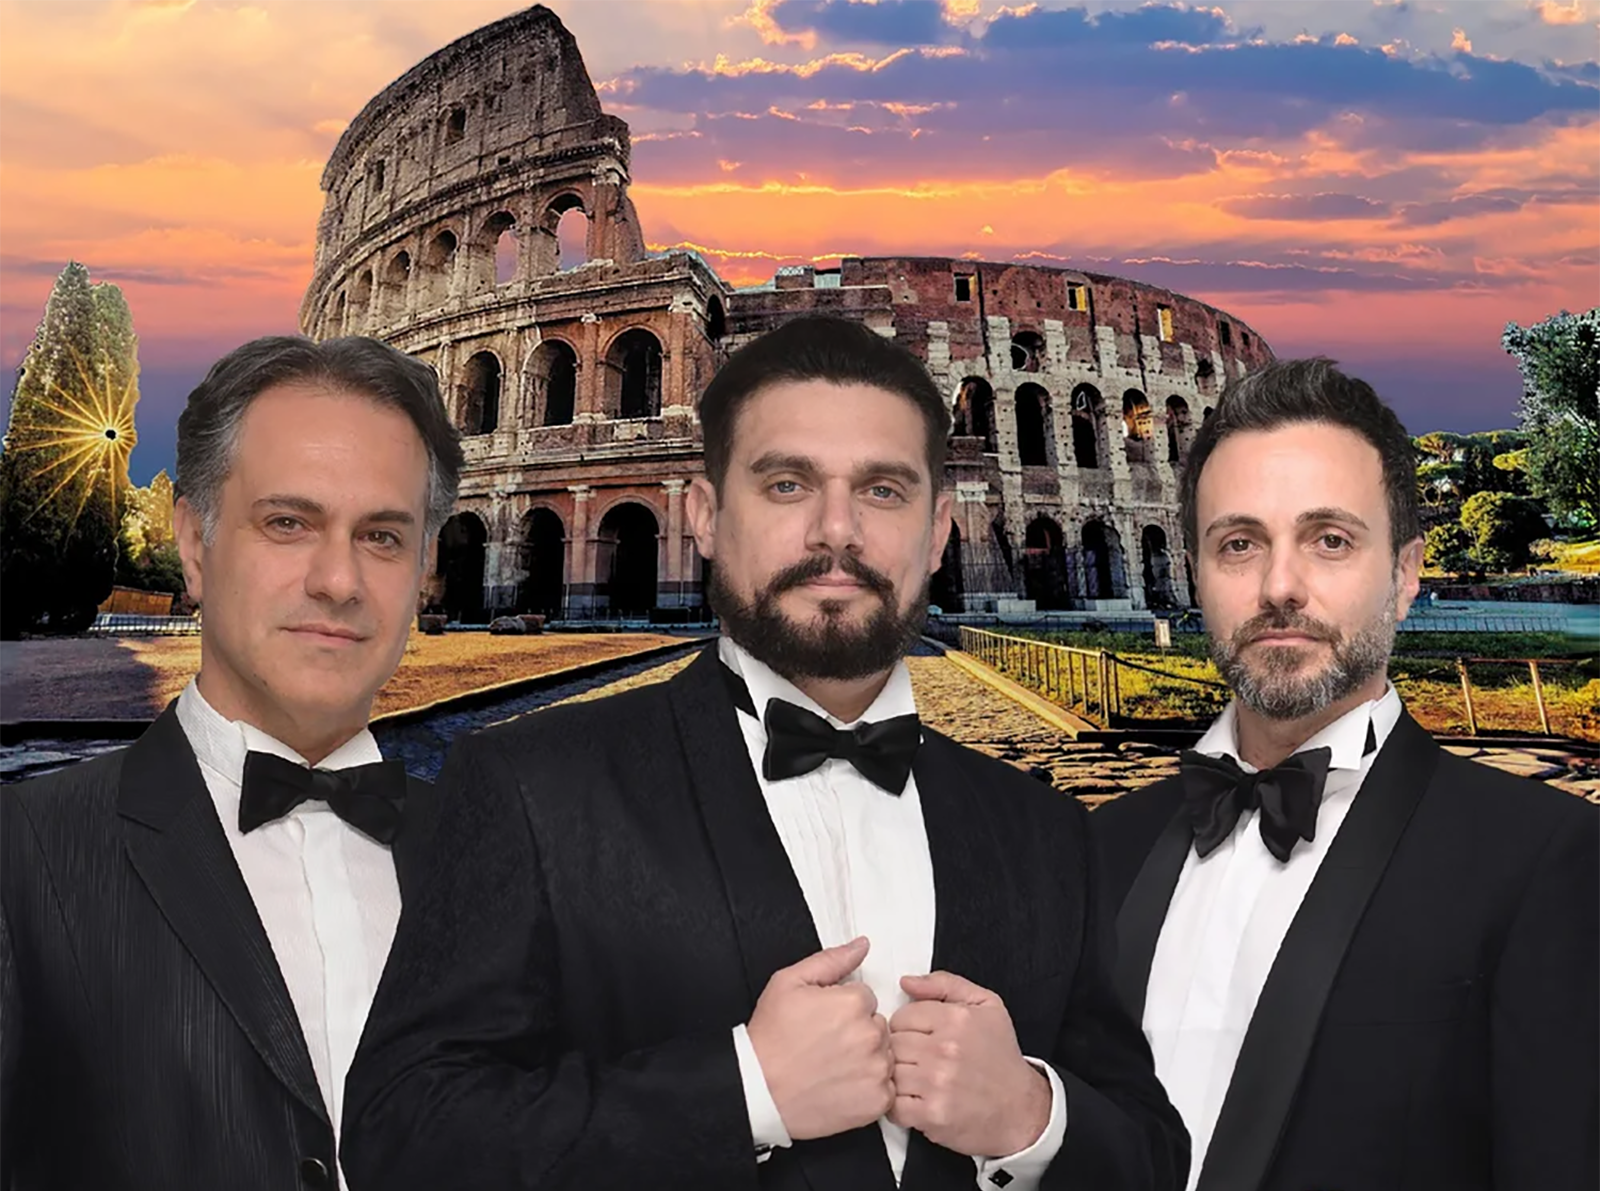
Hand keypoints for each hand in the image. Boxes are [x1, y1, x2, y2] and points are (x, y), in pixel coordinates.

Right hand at [747, 936, 894, 1140]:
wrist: (760, 1091)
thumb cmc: (771, 1041)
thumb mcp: (789, 983)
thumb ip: (831, 960)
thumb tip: (861, 946)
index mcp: (853, 1003)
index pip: (865, 996)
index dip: (843, 1008)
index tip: (824, 1022)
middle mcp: (870, 1035)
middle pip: (877, 1024)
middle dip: (857, 1032)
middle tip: (826, 1045)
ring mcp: (876, 1070)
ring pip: (883, 1055)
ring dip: (866, 1059)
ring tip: (833, 1067)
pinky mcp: (877, 1101)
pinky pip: (886, 1087)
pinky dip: (869, 1089)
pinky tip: (842, 1086)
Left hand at [888, 971, 1050, 1157]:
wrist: (1020, 1108)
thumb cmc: (1001, 1059)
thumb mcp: (985, 1005)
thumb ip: (944, 984)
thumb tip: (907, 982)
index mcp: (956, 1019)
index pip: (902, 1015)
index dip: (908, 1027)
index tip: (920, 1038)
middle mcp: (945, 1049)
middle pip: (893, 1044)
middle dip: (902, 1052)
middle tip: (919, 1060)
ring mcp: (937, 1083)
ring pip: (890, 1072)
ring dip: (899, 1078)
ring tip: (917, 1080)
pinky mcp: (932, 1114)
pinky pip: (894, 1105)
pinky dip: (899, 1106)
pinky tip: (916, 1100)